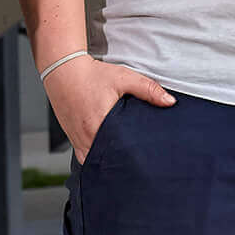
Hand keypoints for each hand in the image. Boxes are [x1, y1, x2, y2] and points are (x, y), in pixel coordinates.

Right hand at [43, 56, 173, 158]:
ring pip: (96, 163)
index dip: (134, 158)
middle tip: (140, 162)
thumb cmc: (92, 75)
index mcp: (99, 125)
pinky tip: (109, 153)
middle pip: (108, 161)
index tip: (146, 158)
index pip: (120, 153)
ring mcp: (77, 141)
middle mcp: (86, 138)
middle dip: (123, 163)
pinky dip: (97, 158)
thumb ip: (148, 89)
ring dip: (109, 162)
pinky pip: (86, 157)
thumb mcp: (124, 78)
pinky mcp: (73, 140)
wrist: (63, 70)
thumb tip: (170, 102)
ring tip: (126, 160)